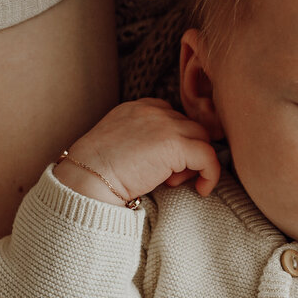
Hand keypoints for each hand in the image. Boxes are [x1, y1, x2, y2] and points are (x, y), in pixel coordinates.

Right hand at [54, 96, 221, 206]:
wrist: (86, 180)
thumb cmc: (96, 172)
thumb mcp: (120, 146)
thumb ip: (143, 142)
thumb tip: (168, 160)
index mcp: (138, 108)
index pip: (173, 117)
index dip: (176, 142)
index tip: (165, 166)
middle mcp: (153, 110)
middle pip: (191, 127)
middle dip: (186, 154)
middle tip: (169, 178)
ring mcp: (165, 124)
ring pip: (202, 140)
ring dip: (195, 164)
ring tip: (172, 183)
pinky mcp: (174, 144)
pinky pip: (209, 156)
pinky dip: (211, 174)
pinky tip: (201, 190)